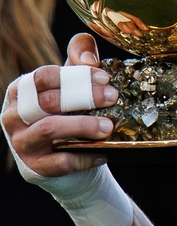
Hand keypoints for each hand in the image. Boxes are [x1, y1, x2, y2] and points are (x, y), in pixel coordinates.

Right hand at [1, 34, 117, 177]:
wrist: (69, 160)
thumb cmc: (69, 115)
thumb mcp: (71, 85)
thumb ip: (78, 61)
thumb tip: (89, 56)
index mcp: (20, 91)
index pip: (42, 77)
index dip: (75, 75)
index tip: (104, 77)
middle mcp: (13, 116)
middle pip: (47, 102)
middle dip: (84, 98)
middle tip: (113, 97)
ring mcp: (21, 143)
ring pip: (49, 129)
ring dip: (83, 125)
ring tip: (109, 126)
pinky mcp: (34, 168)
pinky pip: (59, 161)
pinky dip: (84, 156)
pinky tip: (103, 152)